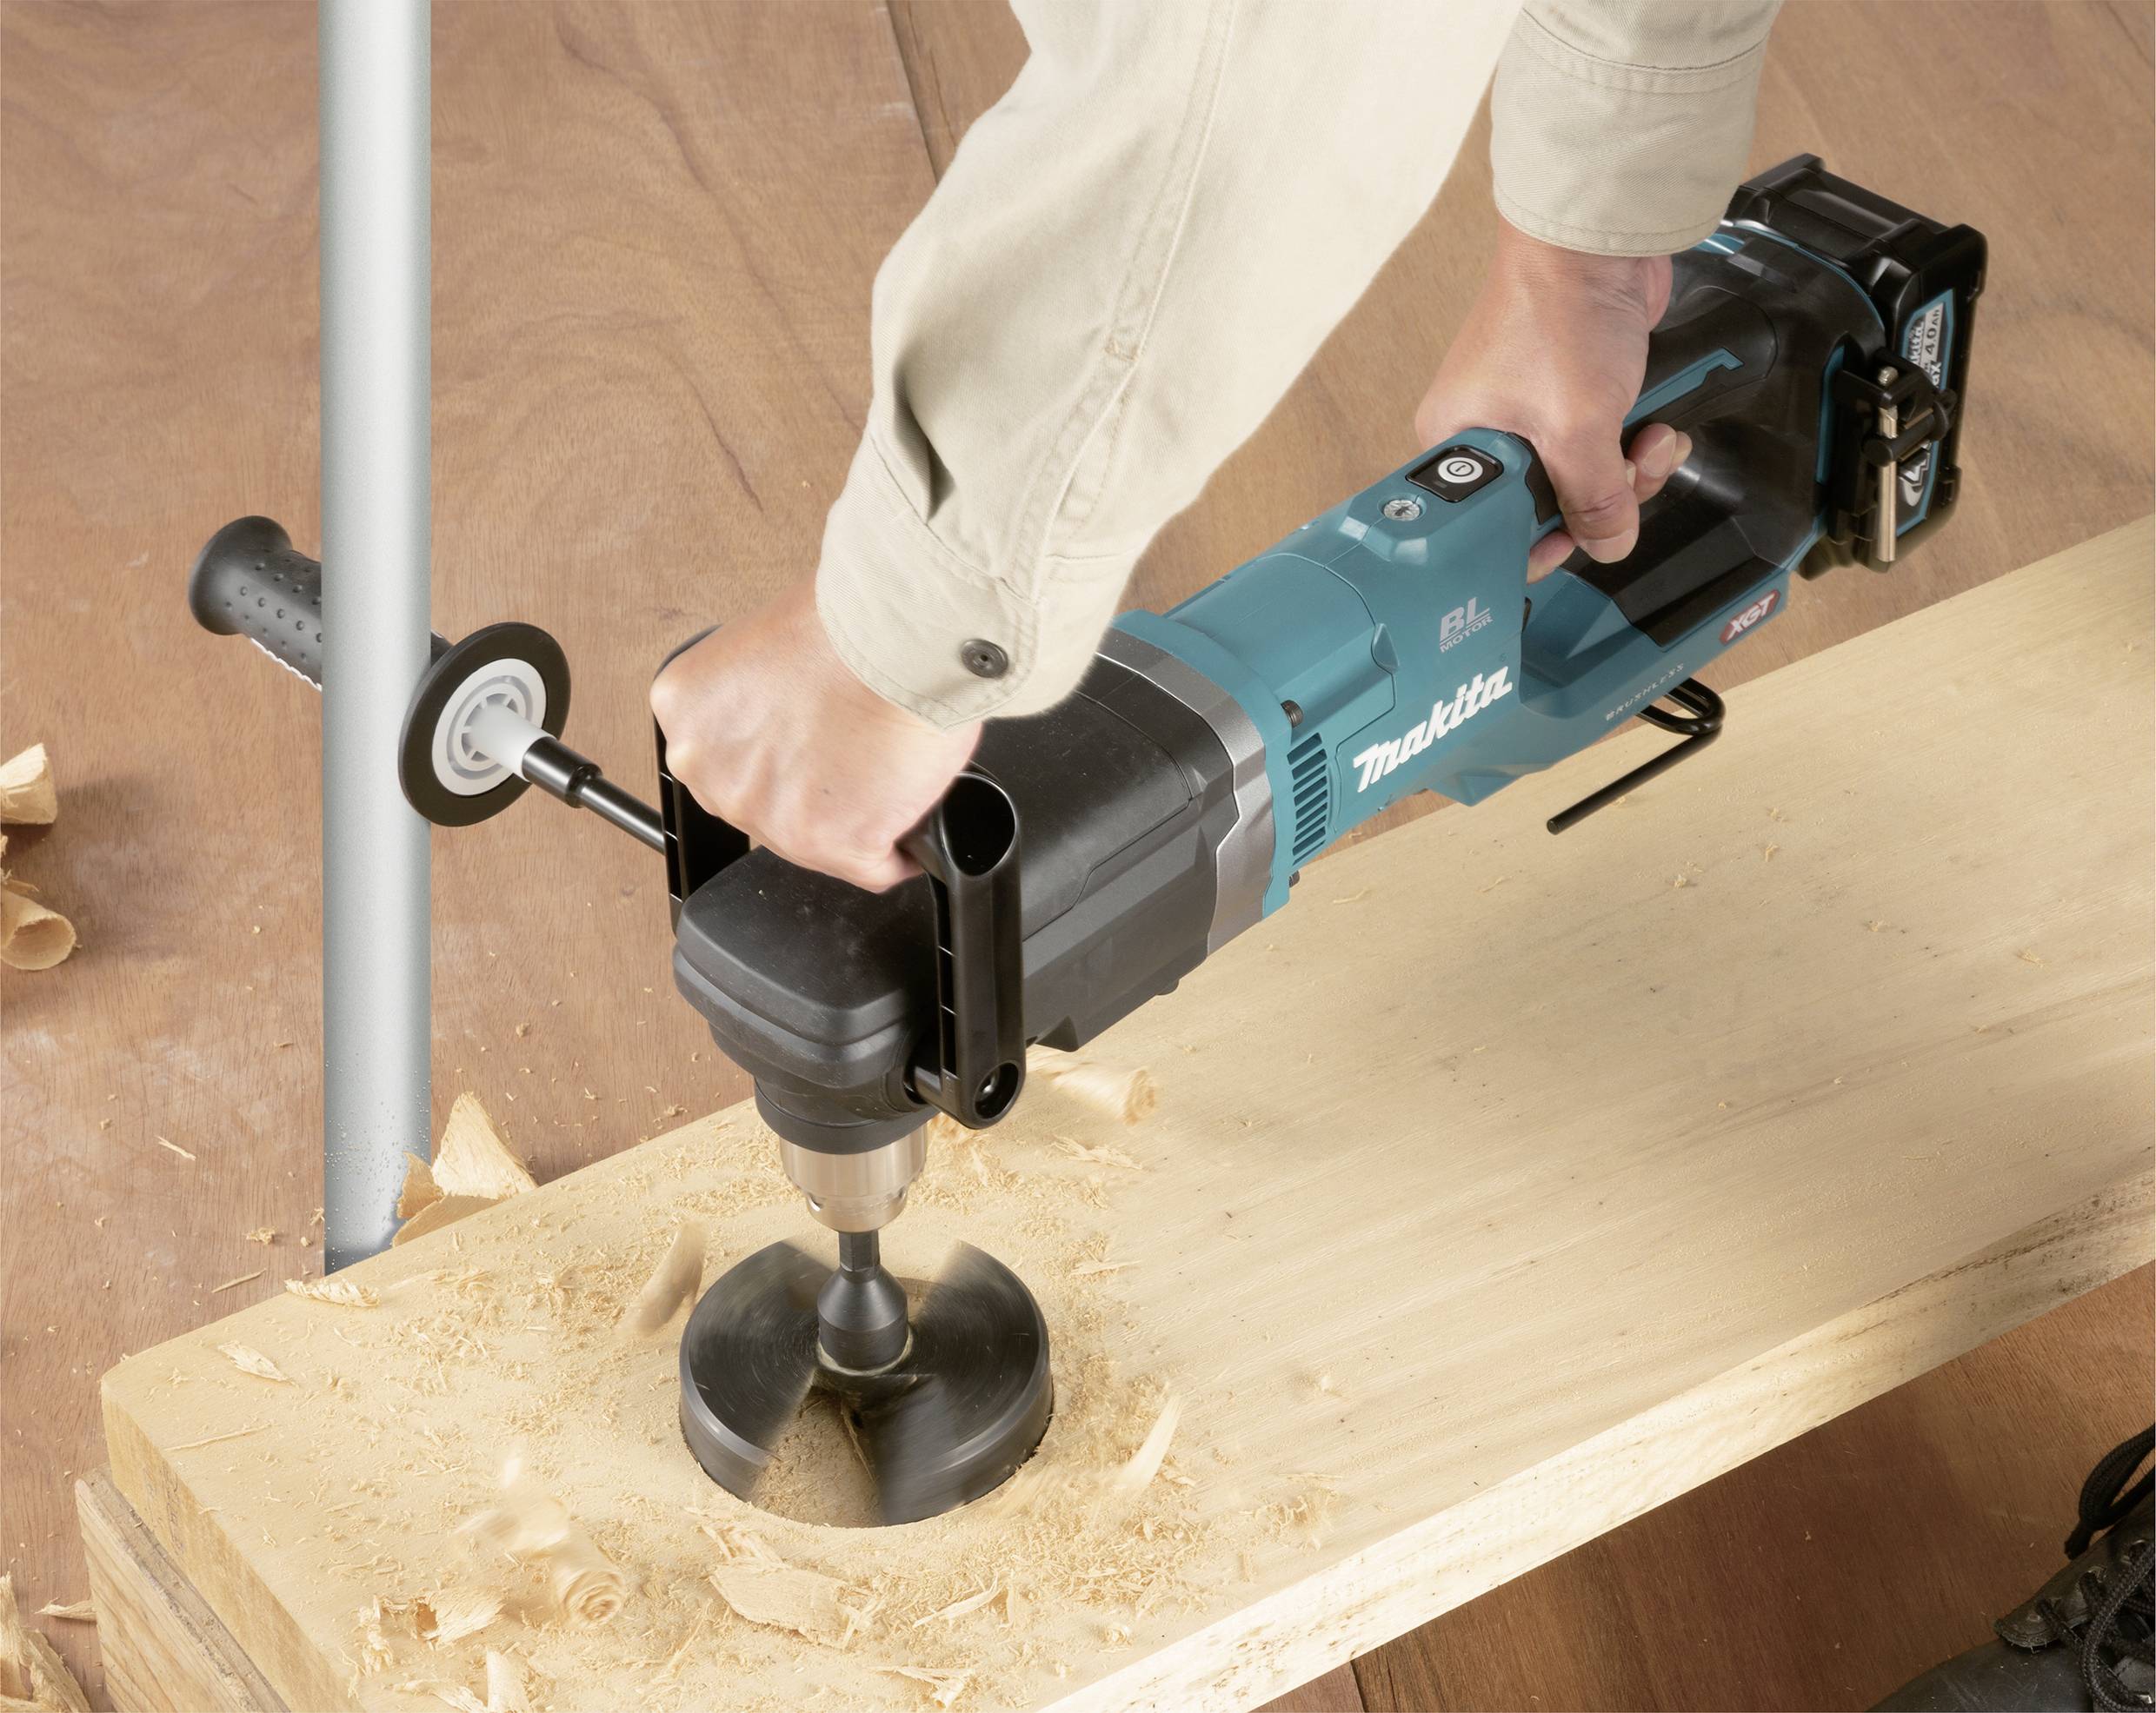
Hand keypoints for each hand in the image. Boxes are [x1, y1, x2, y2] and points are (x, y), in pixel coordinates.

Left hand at [650, 583, 979, 890]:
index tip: (811, 738)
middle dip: (812, 789)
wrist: (897, 636)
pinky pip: (875, 867)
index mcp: (686, 713)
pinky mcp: (828, 845)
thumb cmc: (851, 622)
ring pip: (821, 842)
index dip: (782, 750)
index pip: (731, 760)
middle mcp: (710, 770)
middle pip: (768, 807)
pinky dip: (898, 846)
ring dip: (856, 816)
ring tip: (886, 767)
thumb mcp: (766, 646)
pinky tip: (908, 805)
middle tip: (854, 750)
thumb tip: (793, 727)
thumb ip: (760, 699)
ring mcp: (765, 814)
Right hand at [1415, 222, 1692, 578]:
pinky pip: (1608, 443)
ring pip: (1587, 476)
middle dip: (1603, 498)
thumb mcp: (1576, 427)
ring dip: (1633, 468)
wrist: (1596, 239)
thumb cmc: (1557, 314)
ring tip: (1652, 440)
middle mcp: (1490, 431)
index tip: (1578, 543)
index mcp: (1458, 443)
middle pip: (1549, 504)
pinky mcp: (1576, 391)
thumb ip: (1594, 499)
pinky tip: (1659, 424)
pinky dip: (1639, 441)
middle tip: (1626, 475)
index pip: (1490, 524)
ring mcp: (1535, 410)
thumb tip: (1609, 544)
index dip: (1538, 541)